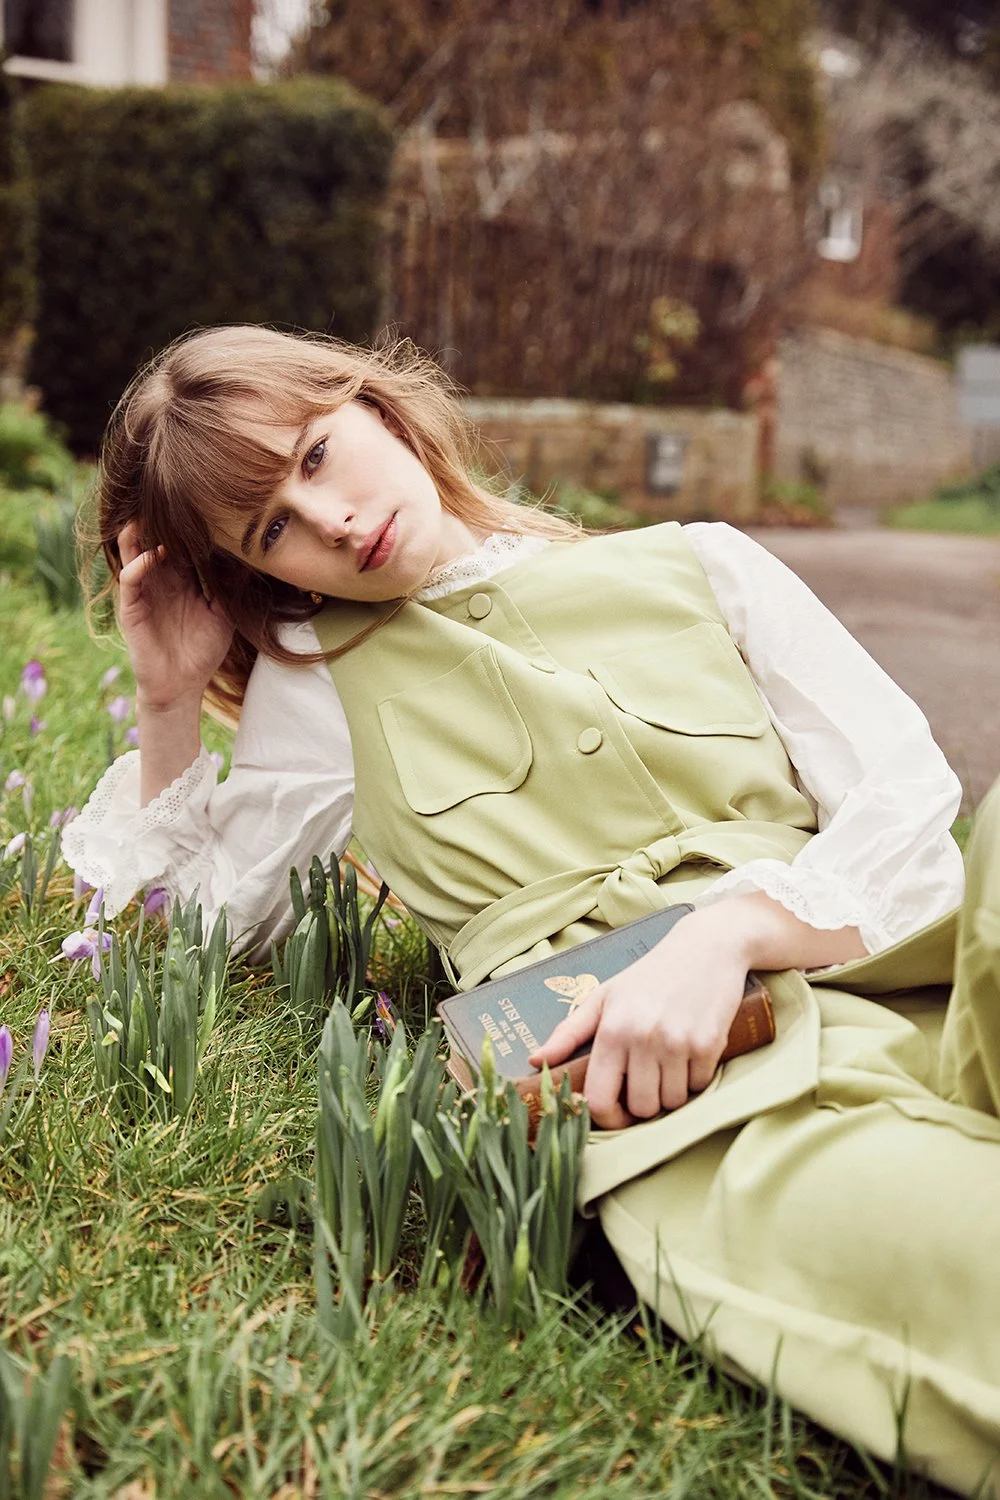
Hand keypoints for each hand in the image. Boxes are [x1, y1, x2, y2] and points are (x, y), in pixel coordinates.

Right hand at [117, 521, 234, 711]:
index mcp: (180, 579)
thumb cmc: (202, 652)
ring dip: (142, 533)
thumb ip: (231, 587)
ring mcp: (144, 592)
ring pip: (135, 552)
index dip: (188, 526)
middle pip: (155, 540)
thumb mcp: (224, 615)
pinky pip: (130, 580)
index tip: (203, 503)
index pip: (180, 544)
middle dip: (160, 520)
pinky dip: (138, 564)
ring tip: (152, 514)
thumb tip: (250, 558)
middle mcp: (160, 580)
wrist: (182, 687)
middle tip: (172, 494)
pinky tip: (153, 555)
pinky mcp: (132, 608)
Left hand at [529, 906, 750, 1128]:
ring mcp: (677, 1042)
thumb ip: (568, 1032)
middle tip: (648, 1081)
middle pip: (642, 1109)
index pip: (599, 1100)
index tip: (617, 1113)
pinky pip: (699, 1086)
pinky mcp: (709, 1044)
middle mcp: (642, 1038)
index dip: (608, 1118)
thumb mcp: (604, 997)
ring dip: (672, 1092)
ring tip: (669, 1064)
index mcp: (611, 1029)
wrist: (707, 947)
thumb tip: (534, 1061)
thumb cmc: (650, 975)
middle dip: (645, 1104)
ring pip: (672, 1102)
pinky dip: (696, 1078)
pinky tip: (691, 1053)